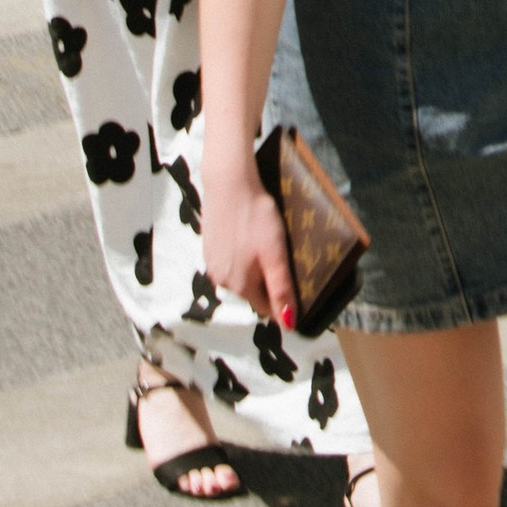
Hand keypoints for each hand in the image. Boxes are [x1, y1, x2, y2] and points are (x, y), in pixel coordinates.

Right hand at [201, 142, 297, 327]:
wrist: (229, 182)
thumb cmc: (256, 216)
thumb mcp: (275, 253)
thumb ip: (280, 289)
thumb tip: (288, 324)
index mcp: (239, 285)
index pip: (266, 308)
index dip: (283, 303)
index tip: (297, 290)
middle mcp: (221, 280)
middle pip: (253, 292)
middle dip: (269, 284)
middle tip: (285, 260)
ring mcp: (212, 264)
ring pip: (241, 276)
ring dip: (255, 269)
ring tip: (269, 247)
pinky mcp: (208, 248)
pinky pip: (231, 261)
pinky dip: (242, 256)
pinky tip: (251, 238)